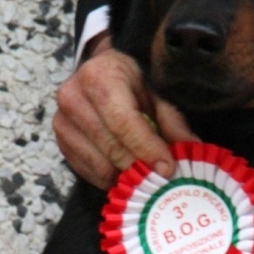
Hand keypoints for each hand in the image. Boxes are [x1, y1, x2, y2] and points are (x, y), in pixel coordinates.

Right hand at [53, 33, 195, 187]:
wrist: (97, 73)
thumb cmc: (131, 82)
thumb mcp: (155, 92)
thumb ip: (172, 121)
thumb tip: (192, 150)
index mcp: (99, 76)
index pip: (123, 122)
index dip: (147, 148)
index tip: (168, 169)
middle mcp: (73, 97)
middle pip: (111, 148)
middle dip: (141, 167)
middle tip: (163, 180)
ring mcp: (61, 122)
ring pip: (100, 165)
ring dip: (126, 177)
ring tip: (148, 177)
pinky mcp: (60, 142)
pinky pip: (88, 173)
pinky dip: (111, 179)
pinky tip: (127, 175)